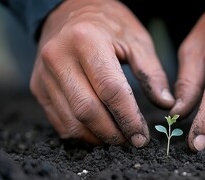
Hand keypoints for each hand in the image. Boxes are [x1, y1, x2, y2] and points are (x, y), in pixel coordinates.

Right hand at [30, 0, 174, 146]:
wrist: (68, 11)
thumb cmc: (108, 25)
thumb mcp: (136, 39)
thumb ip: (151, 72)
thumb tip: (166, 103)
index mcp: (86, 40)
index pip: (110, 90)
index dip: (128, 118)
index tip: (143, 138)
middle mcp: (58, 58)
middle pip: (87, 110)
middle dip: (113, 133)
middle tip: (132, 142)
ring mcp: (44, 75)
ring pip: (72, 121)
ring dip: (98, 138)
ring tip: (119, 139)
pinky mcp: (38, 88)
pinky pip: (59, 122)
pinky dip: (81, 134)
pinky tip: (99, 133)